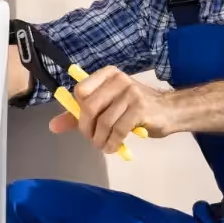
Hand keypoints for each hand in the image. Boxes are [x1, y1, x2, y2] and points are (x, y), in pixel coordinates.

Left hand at [50, 66, 174, 152]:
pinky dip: (112, 143)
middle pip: (89, 107)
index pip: (80, 90)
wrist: (170, 111)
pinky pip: (118, 130)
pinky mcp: (140, 109)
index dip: (78, 111)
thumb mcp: (108, 106)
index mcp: (107, 75)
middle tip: (92, 139)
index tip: (85, 123)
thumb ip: (80, 114)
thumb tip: (53, 126)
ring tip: (103, 146)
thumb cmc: (136, 108)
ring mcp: (131, 93)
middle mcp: (118, 79)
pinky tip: (112, 148)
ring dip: (99, 139)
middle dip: (87, 129)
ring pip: (104, 121)